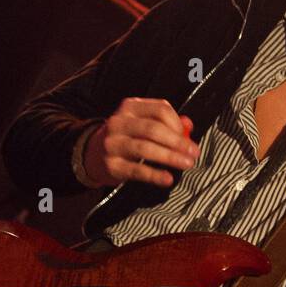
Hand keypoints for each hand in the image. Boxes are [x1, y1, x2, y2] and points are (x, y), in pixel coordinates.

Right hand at [84, 97, 199, 186]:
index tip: (188, 137)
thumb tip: (188, 125)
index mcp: (130, 107)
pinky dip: (154, 175)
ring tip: (186, 164)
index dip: (177, 123)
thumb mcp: (142, 123)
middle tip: (194, 153)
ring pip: (145, 148)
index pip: (160, 109)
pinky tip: (168, 178)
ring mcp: (113, 144)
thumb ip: (166, 123)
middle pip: (153, 129)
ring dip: (170, 157)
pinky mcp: (111, 165)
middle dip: (177, 142)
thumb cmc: (126, 137)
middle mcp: (119, 122)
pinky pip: (136, 170)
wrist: (92, 154)